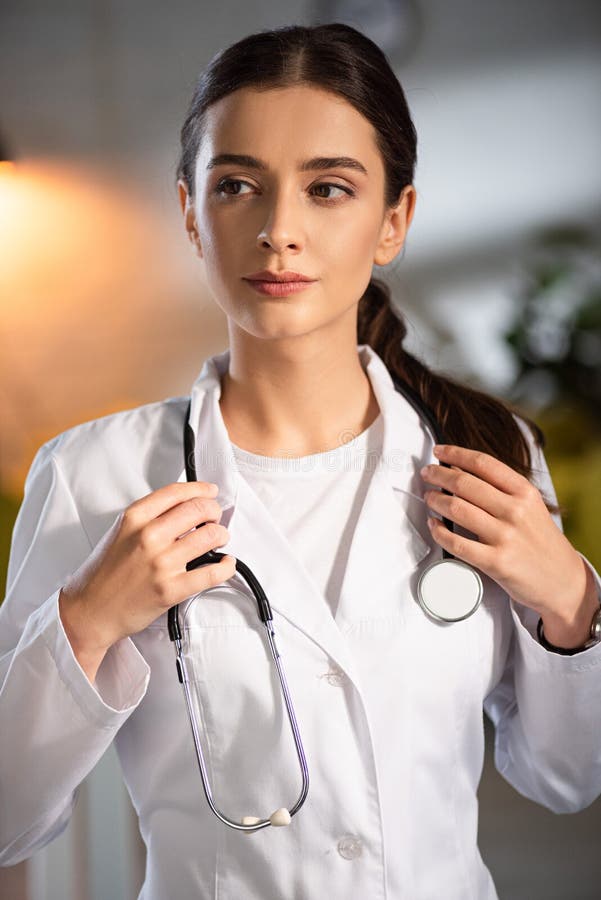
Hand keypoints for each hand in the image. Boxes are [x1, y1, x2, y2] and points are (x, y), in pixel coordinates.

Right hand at [59, 481, 235, 680]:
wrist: (90, 611)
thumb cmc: (104, 573)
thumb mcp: (120, 532)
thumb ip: (149, 517)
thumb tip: (185, 507)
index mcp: (134, 518)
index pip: (177, 492)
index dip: (201, 489)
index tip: (210, 492)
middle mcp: (148, 536)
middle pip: (199, 509)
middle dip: (214, 511)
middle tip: (215, 518)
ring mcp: (161, 563)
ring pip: (211, 536)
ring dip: (221, 535)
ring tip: (219, 539)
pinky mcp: (171, 589)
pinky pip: (212, 572)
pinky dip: (226, 566)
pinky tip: (225, 563)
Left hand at [420, 444, 592, 626]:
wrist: (563, 581)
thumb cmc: (541, 541)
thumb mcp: (531, 506)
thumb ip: (502, 489)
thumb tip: (461, 470)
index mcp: (524, 492)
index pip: (484, 463)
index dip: (456, 453)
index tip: (440, 451)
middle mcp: (515, 510)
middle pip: (464, 483)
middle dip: (438, 474)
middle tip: (427, 473)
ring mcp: (505, 536)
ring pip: (456, 508)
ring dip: (435, 500)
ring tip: (429, 497)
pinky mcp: (495, 562)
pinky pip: (456, 543)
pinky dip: (438, 531)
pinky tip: (434, 525)